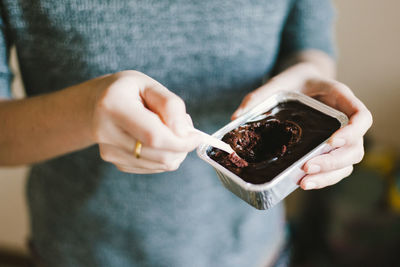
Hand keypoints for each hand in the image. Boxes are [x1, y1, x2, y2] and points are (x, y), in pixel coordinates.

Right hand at [88, 70, 200, 173]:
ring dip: (175, 151)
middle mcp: (106, 133)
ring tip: (168, 129)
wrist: (97, 104)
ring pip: (159, 164)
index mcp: (113, 106)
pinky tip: (157, 140)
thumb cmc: (129, 91)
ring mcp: (109, 152)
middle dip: (182, 147)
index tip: (197, 136)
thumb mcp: (150, 85)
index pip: (154, 136)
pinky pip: (153, 167)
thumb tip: (184, 134)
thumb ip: (170, 105)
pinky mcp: (117, 163)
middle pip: (159, 155)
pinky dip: (164, 156)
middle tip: (185, 129)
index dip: (181, 141)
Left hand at [231, 63, 371, 189]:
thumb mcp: (277, 82)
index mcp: (339, 99)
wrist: (301, 83)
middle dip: (334, 161)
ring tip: (303, 182)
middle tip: (307, 167)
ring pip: (348, 162)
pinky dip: (324, 179)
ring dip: (329, 175)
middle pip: (356, 146)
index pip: (362, 116)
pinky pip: (336, 168)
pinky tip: (303, 182)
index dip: (353, 131)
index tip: (332, 141)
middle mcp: (345, 120)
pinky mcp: (329, 149)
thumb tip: (235, 118)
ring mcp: (340, 137)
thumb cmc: (293, 81)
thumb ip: (259, 96)